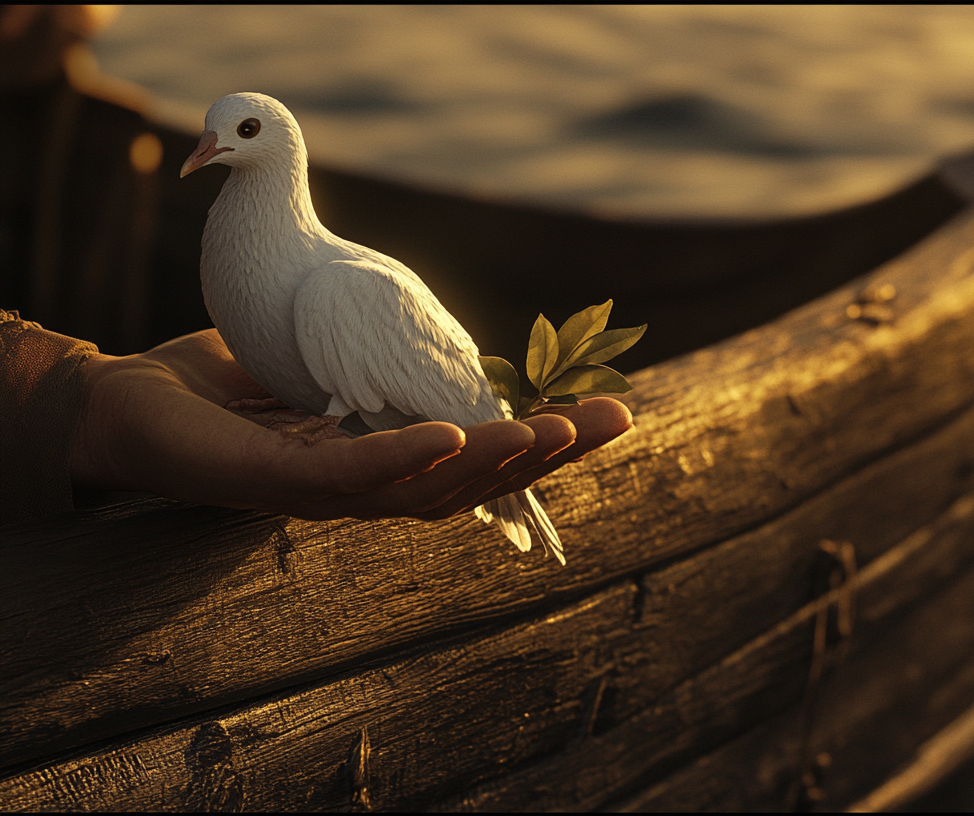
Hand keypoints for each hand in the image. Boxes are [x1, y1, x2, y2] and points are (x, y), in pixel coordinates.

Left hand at [68, 329, 633, 519]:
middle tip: (612, 419)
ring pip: (429, 486)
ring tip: (549, 428)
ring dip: (496, 459)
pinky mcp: (278, 483)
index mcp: (392, 462)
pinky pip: (352, 474)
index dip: (550, 441)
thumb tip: (445, 340)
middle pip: (478, 478)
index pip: (487, 457)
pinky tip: (449, 429)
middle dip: (549, 451)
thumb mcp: (328, 360)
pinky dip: (404, 456)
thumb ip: (389, 359)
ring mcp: (327, 493)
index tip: (612, 412)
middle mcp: (371, 487)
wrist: (129, 405)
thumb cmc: (228, 386)